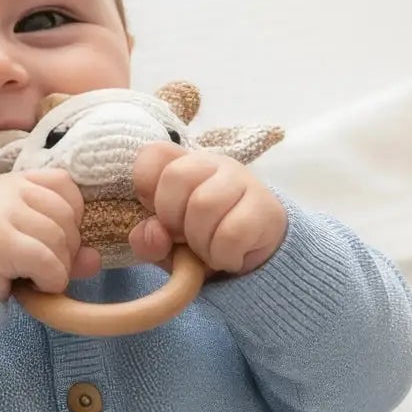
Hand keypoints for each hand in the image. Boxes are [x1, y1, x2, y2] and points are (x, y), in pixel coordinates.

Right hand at [0, 169, 98, 299]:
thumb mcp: (21, 248)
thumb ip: (59, 248)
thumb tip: (95, 260)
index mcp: (6, 183)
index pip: (62, 182)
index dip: (72, 213)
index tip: (58, 238)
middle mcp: (3, 190)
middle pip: (66, 213)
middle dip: (67, 247)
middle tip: (46, 267)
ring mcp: (0, 213)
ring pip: (59, 238)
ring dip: (59, 269)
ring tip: (37, 279)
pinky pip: (48, 261)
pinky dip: (52, 280)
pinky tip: (36, 287)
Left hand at [129, 143, 285, 277]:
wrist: (251, 257)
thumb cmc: (201, 241)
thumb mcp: (165, 245)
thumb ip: (147, 240)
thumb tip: (154, 232)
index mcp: (183, 164)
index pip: (153, 154)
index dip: (145, 187)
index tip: (157, 215)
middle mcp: (214, 164)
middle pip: (176, 176)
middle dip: (171, 218)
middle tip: (183, 238)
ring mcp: (243, 181)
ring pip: (204, 203)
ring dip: (199, 241)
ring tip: (207, 250)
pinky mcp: (266, 207)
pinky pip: (232, 233)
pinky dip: (222, 256)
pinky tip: (228, 257)